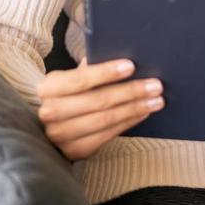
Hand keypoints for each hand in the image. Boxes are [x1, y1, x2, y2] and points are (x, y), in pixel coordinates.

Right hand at [36, 57, 163, 160]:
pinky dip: (127, 123)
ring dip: (134, 109)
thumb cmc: (70, 93)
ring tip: (156, 101)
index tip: (131, 66)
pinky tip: (142, 113)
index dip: (106, 73)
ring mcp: (60, 136)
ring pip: (104, 120)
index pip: (79, 79)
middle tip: (155, 86)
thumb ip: (90, 67)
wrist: (53, 125)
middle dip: (130, 92)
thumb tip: (120, 53)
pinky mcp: (73, 152)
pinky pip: (106, 136)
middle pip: (97, 101)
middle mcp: (50, 113)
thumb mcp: (73, 77)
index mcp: (48, 87)